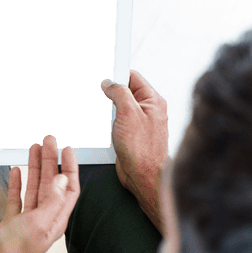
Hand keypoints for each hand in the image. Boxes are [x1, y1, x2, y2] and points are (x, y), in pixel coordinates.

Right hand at [0, 135, 79, 252]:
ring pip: (34, 188)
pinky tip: (16, 170)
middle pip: (52, 184)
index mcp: (55, 221)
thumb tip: (62, 179)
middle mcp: (43, 219)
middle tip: (49, 140)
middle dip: (51, 161)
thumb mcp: (39, 223)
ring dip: (35, 167)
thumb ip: (52, 200)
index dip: (70, 168)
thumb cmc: (15, 252)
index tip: (67, 149)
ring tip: (33, 148)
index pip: (69, 190)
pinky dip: (16, 182)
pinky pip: (16, 198)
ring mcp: (26, 221)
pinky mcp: (10, 222)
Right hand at [102, 70, 168, 234]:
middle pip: (125, 93)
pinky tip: (103, 127)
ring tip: (103, 115)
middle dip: (110, 94)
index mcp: (153, 101)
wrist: (144, 177)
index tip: (102, 76)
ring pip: (119, 109)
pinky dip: (108, 123)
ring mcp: (139, 124)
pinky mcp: (130, 136)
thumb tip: (108, 83)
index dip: (117, 75)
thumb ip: (119, 93)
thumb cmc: (142, 149)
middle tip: (98, 96)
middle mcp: (148, 111)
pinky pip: (116, 123)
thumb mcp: (128, 113)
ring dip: (108, 111)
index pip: (133, 78)